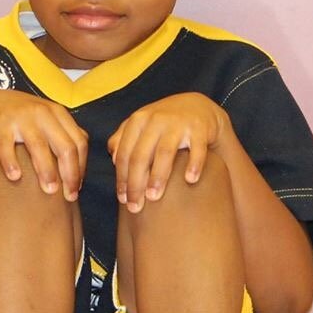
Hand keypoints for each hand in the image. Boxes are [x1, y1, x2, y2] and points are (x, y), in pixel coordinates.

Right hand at [0, 89, 86, 197]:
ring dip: (46, 170)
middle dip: (69, 174)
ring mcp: (21, 117)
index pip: (79, 143)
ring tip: (49, 190)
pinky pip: (7, 146)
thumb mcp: (47, 121)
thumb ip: (64, 137)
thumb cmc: (23, 119)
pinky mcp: (0, 123)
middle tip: (67, 196)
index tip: (76, 188)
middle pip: (64, 146)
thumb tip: (81, 167)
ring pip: (39, 146)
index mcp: (58, 114)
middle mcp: (42, 113)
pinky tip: (15, 177)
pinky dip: (12, 162)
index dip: (81, 168)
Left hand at [106, 93, 227, 212]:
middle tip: (136, 206)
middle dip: (136, 183)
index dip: (122, 178)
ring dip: (158, 176)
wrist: (197, 106)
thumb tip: (113, 159)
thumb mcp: (141, 125)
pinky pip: (197, 148)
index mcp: (138, 121)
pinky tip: (190, 180)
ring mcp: (178, 123)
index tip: (123, 200)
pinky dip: (194, 164)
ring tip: (154, 197)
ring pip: (164, 152)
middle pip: (141, 155)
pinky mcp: (199, 128)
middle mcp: (156, 120)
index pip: (125, 153)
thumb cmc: (163, 123)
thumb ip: (123, 138)